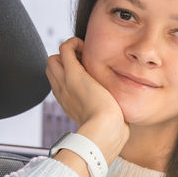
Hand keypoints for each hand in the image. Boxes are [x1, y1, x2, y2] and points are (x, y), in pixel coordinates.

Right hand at [46, 38, 128, 157]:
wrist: (105, 132)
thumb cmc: (110, 133)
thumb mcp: (107, 125)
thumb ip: (111, 121)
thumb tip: (125, 125)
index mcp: (69, 104)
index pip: (59, 84)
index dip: (69, 76)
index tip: (87, 75)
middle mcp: (62, 93)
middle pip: (52, 70)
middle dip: (65, 62)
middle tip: (85, 63)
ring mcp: (65, 82)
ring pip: (54, 59)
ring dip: (68, 52)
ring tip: (86, 56)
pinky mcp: (74, 74)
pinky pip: (65, 48)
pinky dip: (74, 43)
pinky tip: (87, 47)